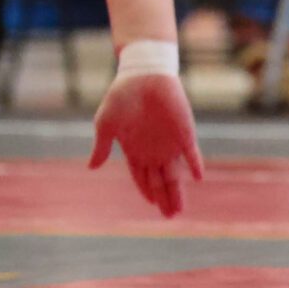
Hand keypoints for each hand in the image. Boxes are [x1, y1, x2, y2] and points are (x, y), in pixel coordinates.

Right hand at [88, 74, 203, 217]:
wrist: (141, 73)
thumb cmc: (120, 96)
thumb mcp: (105, 123)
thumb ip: (100, 147)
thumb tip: (90, 168)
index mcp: (134, 148)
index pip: (142, 176)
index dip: (146, 191)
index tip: (152, 205)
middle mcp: (153, 149)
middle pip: (160, 180)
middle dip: (164, 198)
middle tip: (169, 216)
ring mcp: (170, 142)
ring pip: (175, 173)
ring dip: (177, 190)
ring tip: (178, 209)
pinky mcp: (184, 131)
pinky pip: (192, 153)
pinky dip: (195, 164)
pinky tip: (198, 177)